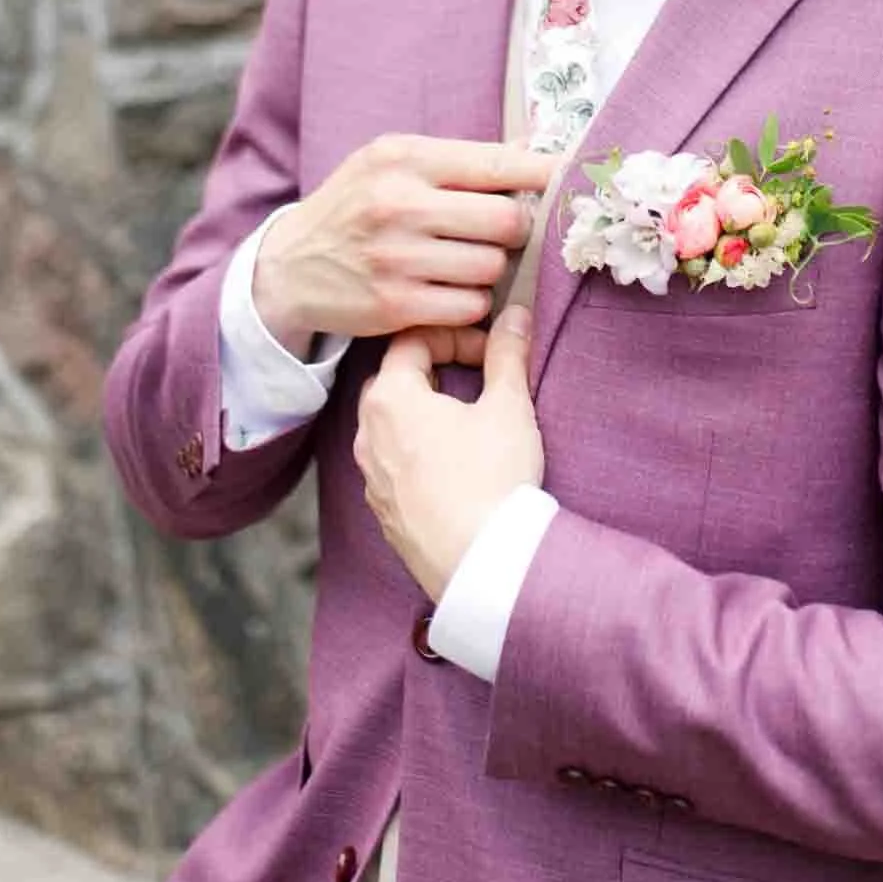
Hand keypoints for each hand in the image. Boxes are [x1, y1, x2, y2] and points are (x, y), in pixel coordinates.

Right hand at [252, 134, 559, 356]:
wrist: (289, 267)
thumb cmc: (356, 206)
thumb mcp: (392, 162)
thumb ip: (459, 159)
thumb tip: (535, 148)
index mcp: (404, 157)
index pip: (499, 163)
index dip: (548, 173)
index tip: (576, 177)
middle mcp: (398, 204)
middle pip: (507, 220)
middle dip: (517, 229)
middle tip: (505, 231)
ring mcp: (396, 258)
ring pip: (492, 268)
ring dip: (492, 270)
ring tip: (467, 261)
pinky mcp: (394, 306)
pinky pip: (470, 307)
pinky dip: (471, 303)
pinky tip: (450, 290)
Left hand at [354, 302, 543, 597]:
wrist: (482, 564)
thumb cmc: (493, 480)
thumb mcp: (508, 407)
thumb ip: (507, 355)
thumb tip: (515, 316)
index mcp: (390, 399)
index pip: (411, 342)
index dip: (455, 336)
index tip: (490, 352)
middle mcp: (367, 435)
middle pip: (394, 381)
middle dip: (435, 370)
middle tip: (478, 378)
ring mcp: (372, 478)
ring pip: (390, 426)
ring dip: (424, 413)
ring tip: (468, 422)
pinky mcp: (384, 512)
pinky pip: (393, 466)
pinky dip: (418, 453)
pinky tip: (456, 466)